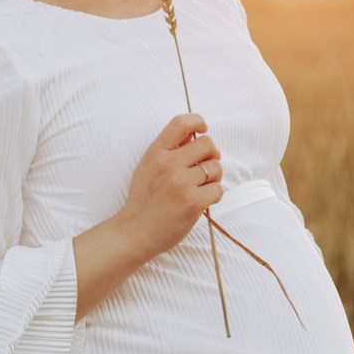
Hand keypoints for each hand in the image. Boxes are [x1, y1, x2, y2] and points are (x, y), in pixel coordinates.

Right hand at [117, 113, 222, 260]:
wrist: (135, 232)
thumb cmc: (144, 200)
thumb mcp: (147, 167)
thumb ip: (168, 150)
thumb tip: (194, 134)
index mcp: (156, 152)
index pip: (181, 122)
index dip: (198, 121)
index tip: (203, 128)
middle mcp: (168, 164)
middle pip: (208, 144)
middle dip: (212, 155)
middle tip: (205, 167)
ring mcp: (181, 183)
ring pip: (216, 167)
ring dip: (214, 177)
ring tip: (201, 187)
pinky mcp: (193, 202)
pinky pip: (218, 189)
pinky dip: (214, 195)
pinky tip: (202, 201)